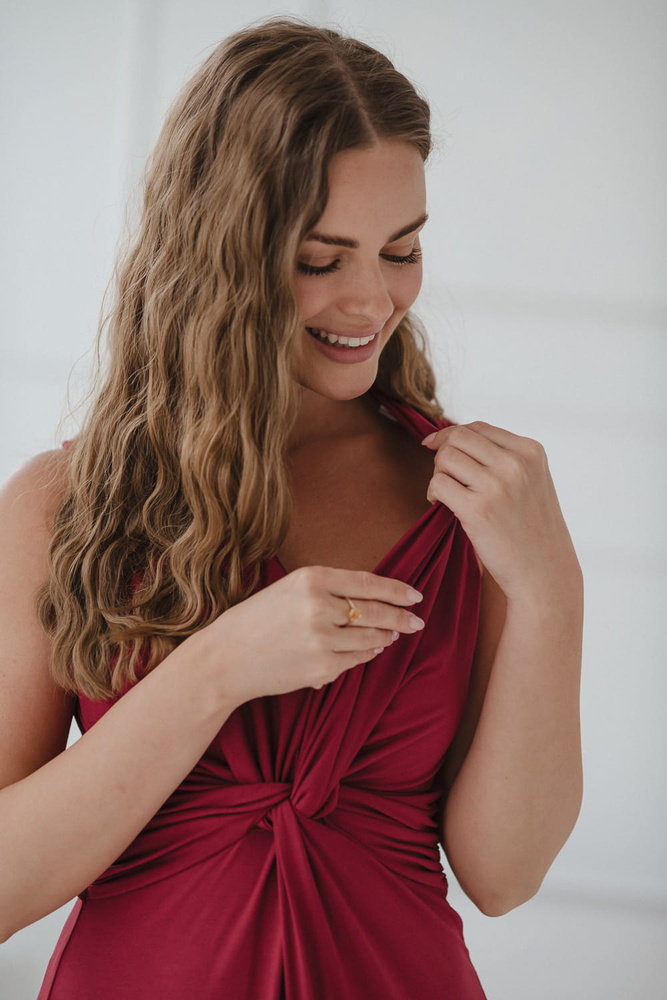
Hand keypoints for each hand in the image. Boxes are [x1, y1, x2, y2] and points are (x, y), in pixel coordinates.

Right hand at [196, 566, 424, 705]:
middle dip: (401, 617)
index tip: (415, 595)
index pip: (367, 582)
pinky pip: (356, 660)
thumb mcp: (289, 589)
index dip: (396, 590)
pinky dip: (367, 654)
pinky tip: (371, 649)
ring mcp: (321, 639)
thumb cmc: (256, 620)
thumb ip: (328, 589)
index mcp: (310, 578)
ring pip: (370, 637)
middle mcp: (318, 606)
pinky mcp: (322, 668)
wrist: (225, 658)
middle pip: (375, 611)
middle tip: (417, 620)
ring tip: (393, 635)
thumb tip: (373, 596)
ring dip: (385, 636)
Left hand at [421, 422, 580, 600]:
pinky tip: (442, 506)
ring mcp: (497, 485)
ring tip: (446, 494)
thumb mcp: (531, 482)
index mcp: (531, 451)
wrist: (544, 572)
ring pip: (445, 458)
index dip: (451, 435)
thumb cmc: (532, 530)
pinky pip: (438, 484)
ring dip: (437, 475)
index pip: (478, 427)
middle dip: (442, 454)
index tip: (435, 446)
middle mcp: (515, 463)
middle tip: (445, 478)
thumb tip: (451, 439)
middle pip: (457, 437)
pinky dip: (433, 494)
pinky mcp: (477, 509)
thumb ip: (503, 458)